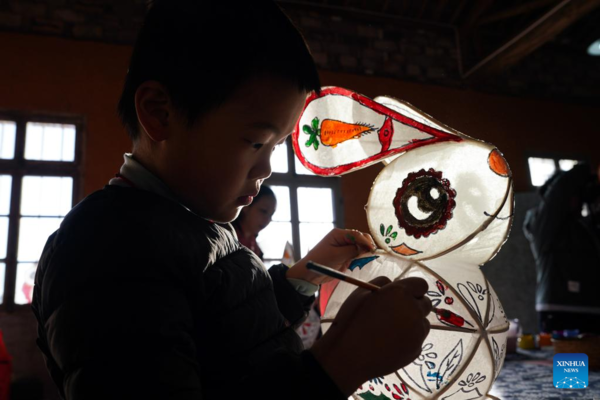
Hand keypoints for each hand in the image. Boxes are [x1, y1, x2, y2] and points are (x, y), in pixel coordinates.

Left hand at [286, 228, 376, 284]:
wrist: (311, 273)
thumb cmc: (320, 261)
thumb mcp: (337, 255)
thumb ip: (352, 250)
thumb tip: (365, 248)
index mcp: (338, 234)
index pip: (356, 234)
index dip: (365, 241)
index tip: (372, 249)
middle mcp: (342, 238)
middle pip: (360, 239)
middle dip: (366, 245)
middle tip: (372, 254)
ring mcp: (344, 247)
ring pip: (360, 247)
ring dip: (364, 252)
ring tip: (367, 258)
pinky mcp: (345, 255)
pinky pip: (357, 255)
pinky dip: (360, 258)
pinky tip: (360, 262)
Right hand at [310, 276, 431, 394]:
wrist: (349, 356)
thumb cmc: (352, 320)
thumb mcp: (361, 293)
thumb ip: (381, 283)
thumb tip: (393, 284)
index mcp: (400, 293)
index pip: (421, 285)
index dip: (412, 289)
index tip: (401, 295)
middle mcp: (414, 311)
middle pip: (426, 304)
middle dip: (414, 305)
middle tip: (395, 312)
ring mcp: (417, 333)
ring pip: (423, 322)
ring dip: (413, 322)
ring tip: (391, 329)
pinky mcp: (417, 350)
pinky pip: (418, 339)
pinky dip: (409, 339)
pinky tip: (390, 342)